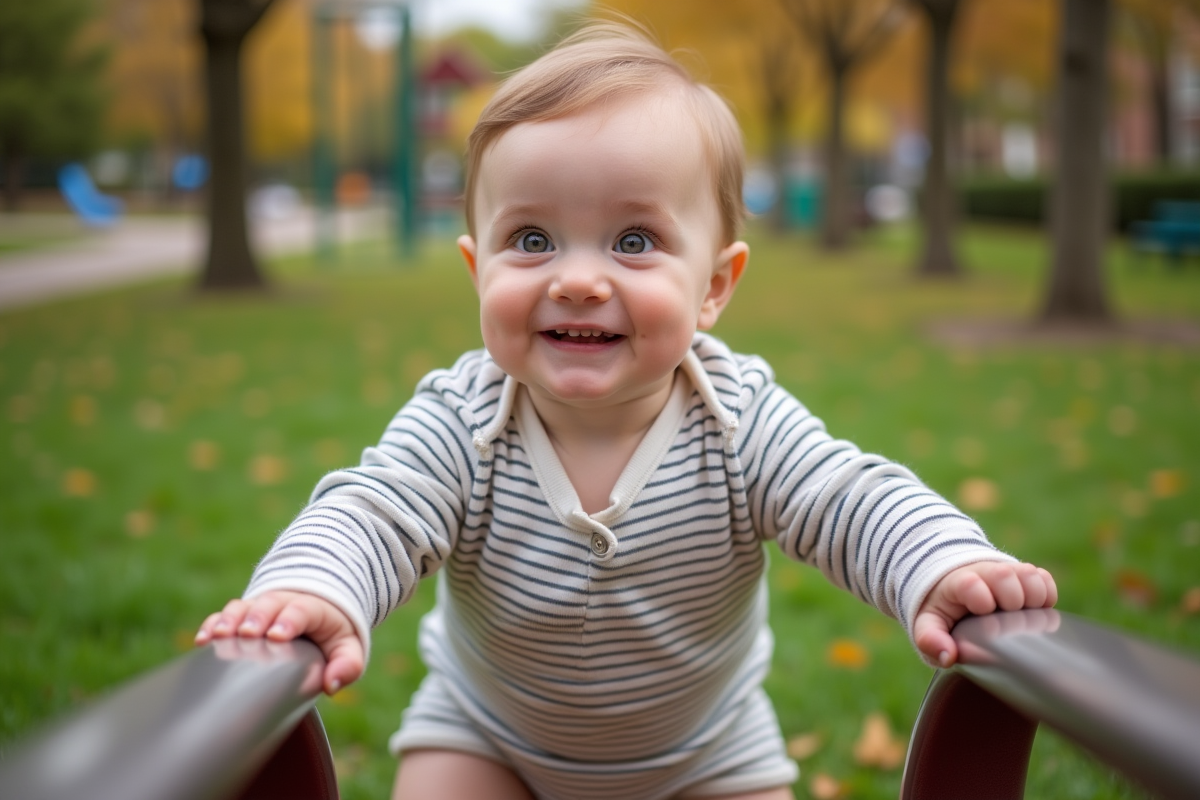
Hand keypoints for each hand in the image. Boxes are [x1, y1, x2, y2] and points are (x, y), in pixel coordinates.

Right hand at [195, 591, 363, 694]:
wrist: (315, 611)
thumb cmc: (331, 635)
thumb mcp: (348, 648)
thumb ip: (347, 665)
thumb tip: (331, 684)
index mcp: (314, 608)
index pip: (302, 609)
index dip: (289, 620)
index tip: (278, 635)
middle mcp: (284, 603)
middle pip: (269, 604)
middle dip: (257, 617)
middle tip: (247, 633)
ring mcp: (260, 607)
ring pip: (243, 607)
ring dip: (229, 619)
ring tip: (218, 635)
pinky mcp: (242, 616)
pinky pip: (224, 615)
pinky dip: (212, 625)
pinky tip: (202, 640)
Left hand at [914, 561, 1057, 667]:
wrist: (958, 586)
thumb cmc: (945, 610)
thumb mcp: (929, 623)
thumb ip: (930, 639)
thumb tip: (948, 656)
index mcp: (958, 583)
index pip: (972, 584)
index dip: (982, 600)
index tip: (983, 614)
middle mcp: (985, 571)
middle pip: (1005, 575)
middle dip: (1010, 600)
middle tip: (1006, 620)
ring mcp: (1008, 571)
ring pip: (1029, 575)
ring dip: (1032, 599)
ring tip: (1021, 617)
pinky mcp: (1027, 574)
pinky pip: (1045, 579)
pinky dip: (1047, 596)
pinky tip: (1034, 611)